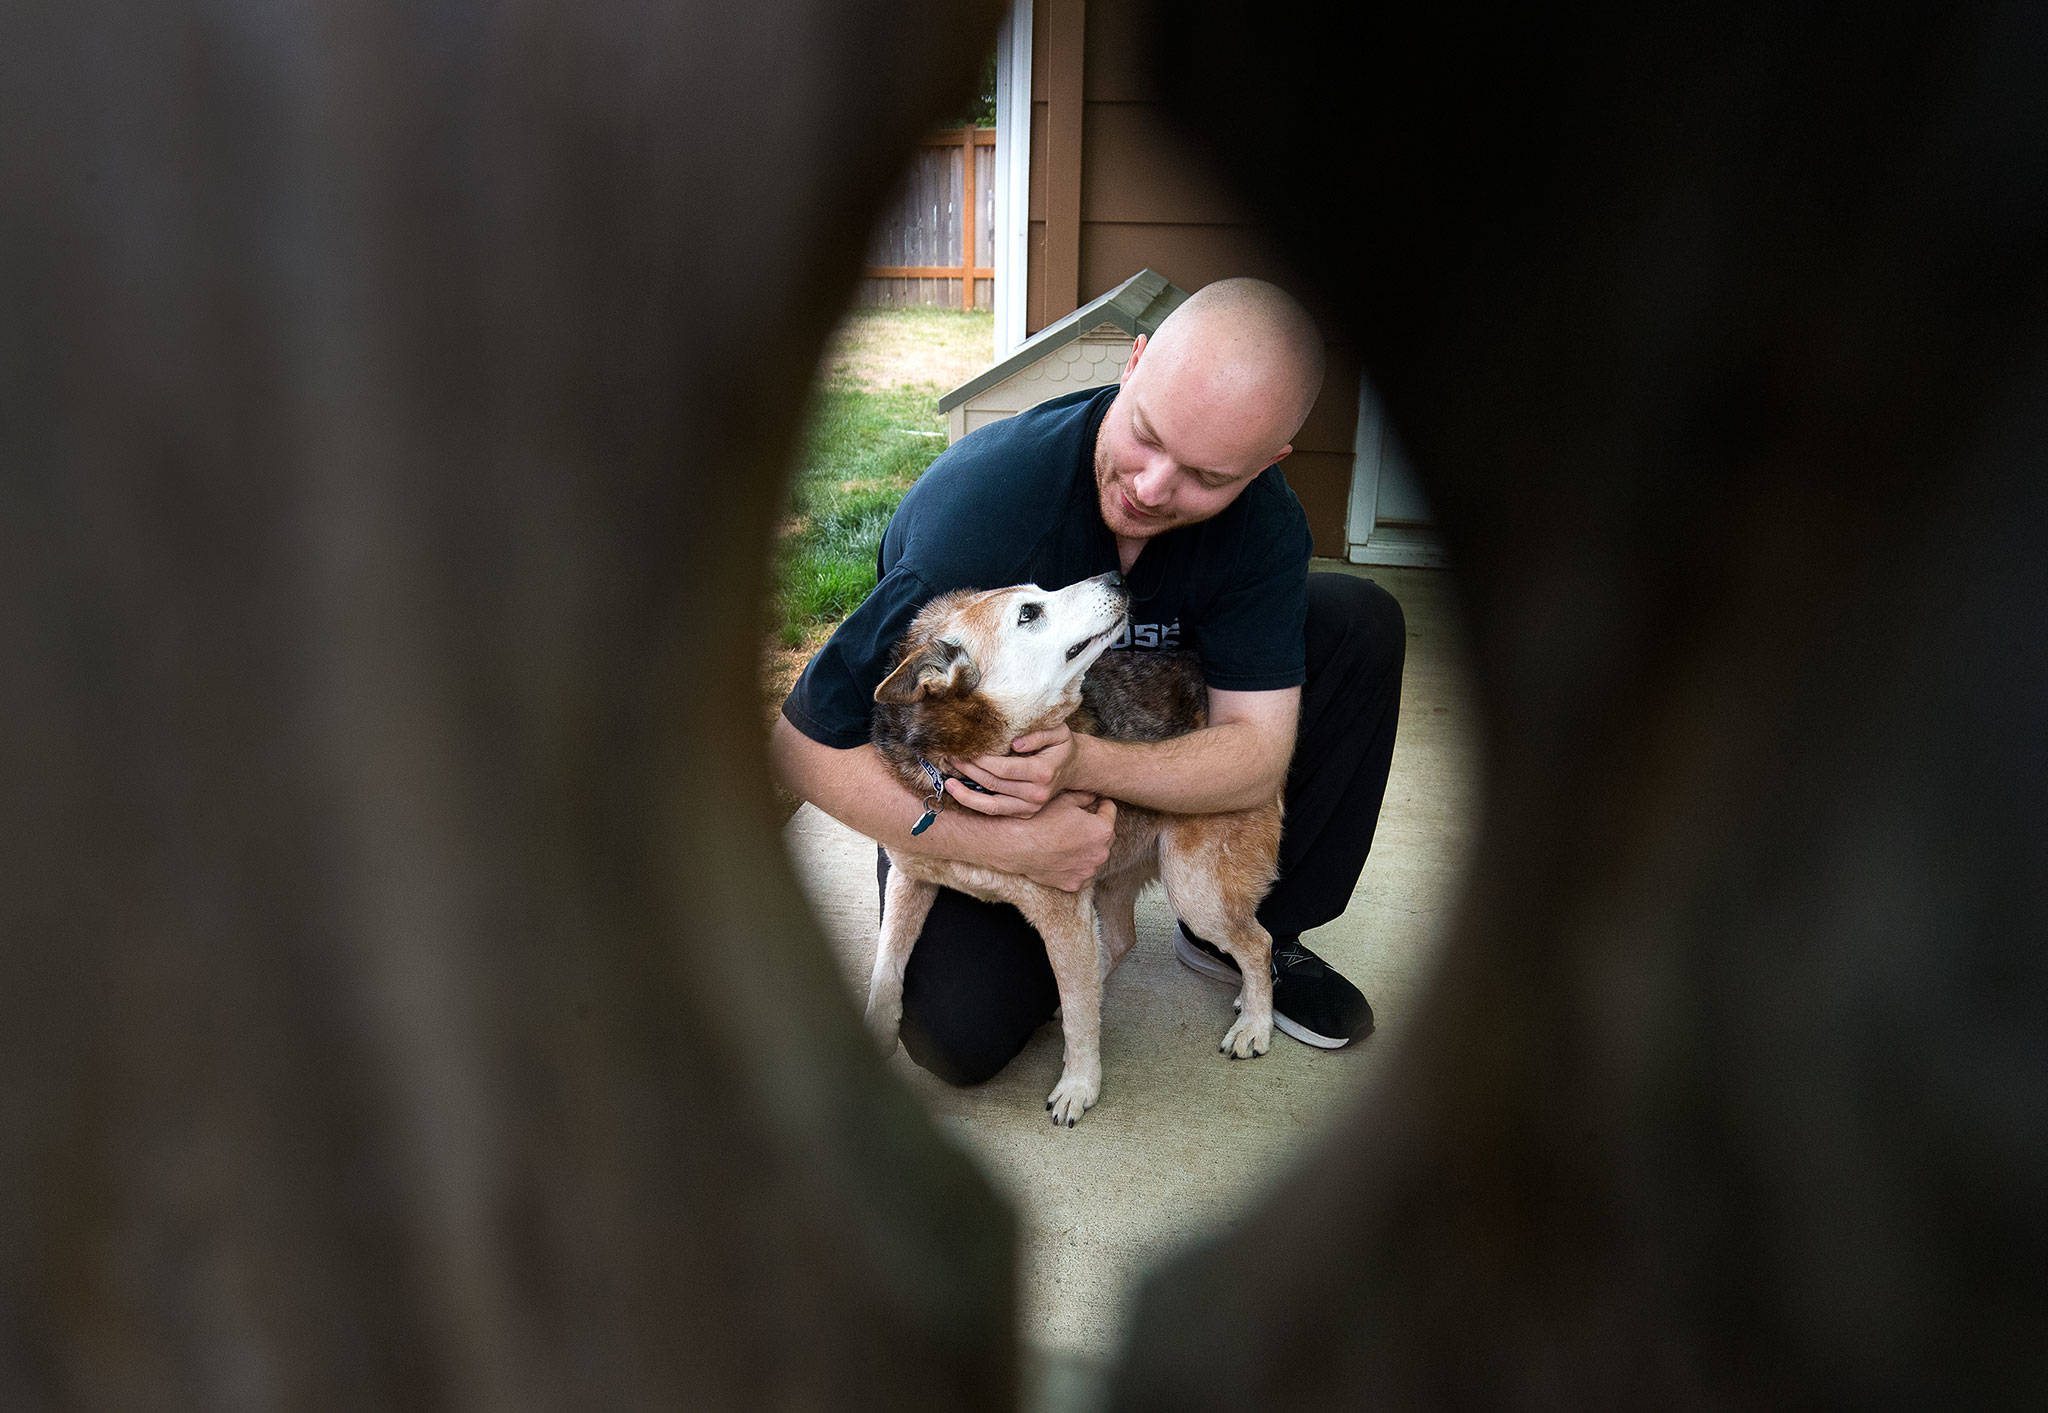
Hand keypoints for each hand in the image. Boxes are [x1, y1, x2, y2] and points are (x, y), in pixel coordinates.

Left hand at [943, 725, 1081, 817]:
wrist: (1073, 767)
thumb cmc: (1061, 745)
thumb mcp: (1058, 731)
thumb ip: (1038, 734)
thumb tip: (1014, 743)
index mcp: (1043, 772)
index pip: (1004, 768)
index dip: (981, 760)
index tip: (964, 747)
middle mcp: (1036, 794)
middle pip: (993, 783)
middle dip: (968, 770)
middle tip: (950, 756)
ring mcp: (1030, 807)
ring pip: (990, 804)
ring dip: (965, 792)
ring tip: (947, 779)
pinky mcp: (1024, 814)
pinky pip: (994, 811)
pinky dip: (974, 802)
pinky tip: (958, 791)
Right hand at [1003, 793, 1116, 891]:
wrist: (1017, 845)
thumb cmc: (1040, 820)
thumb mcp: (1065, 800)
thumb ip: (1085, 796)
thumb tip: (1094, 794)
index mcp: (1102, 830)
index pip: (1110, 811)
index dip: (1102, 803)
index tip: (1097, 801)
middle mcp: (1100, 853)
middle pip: (1106, 836)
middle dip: (1096, 828)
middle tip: (1081, 821)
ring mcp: (1087, 871)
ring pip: (1094, 856)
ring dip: (1088, 849)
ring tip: (1070, 840)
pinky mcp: (1074, 884)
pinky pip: (1082, 874)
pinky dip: (1077, 867)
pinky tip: (1065, 858)